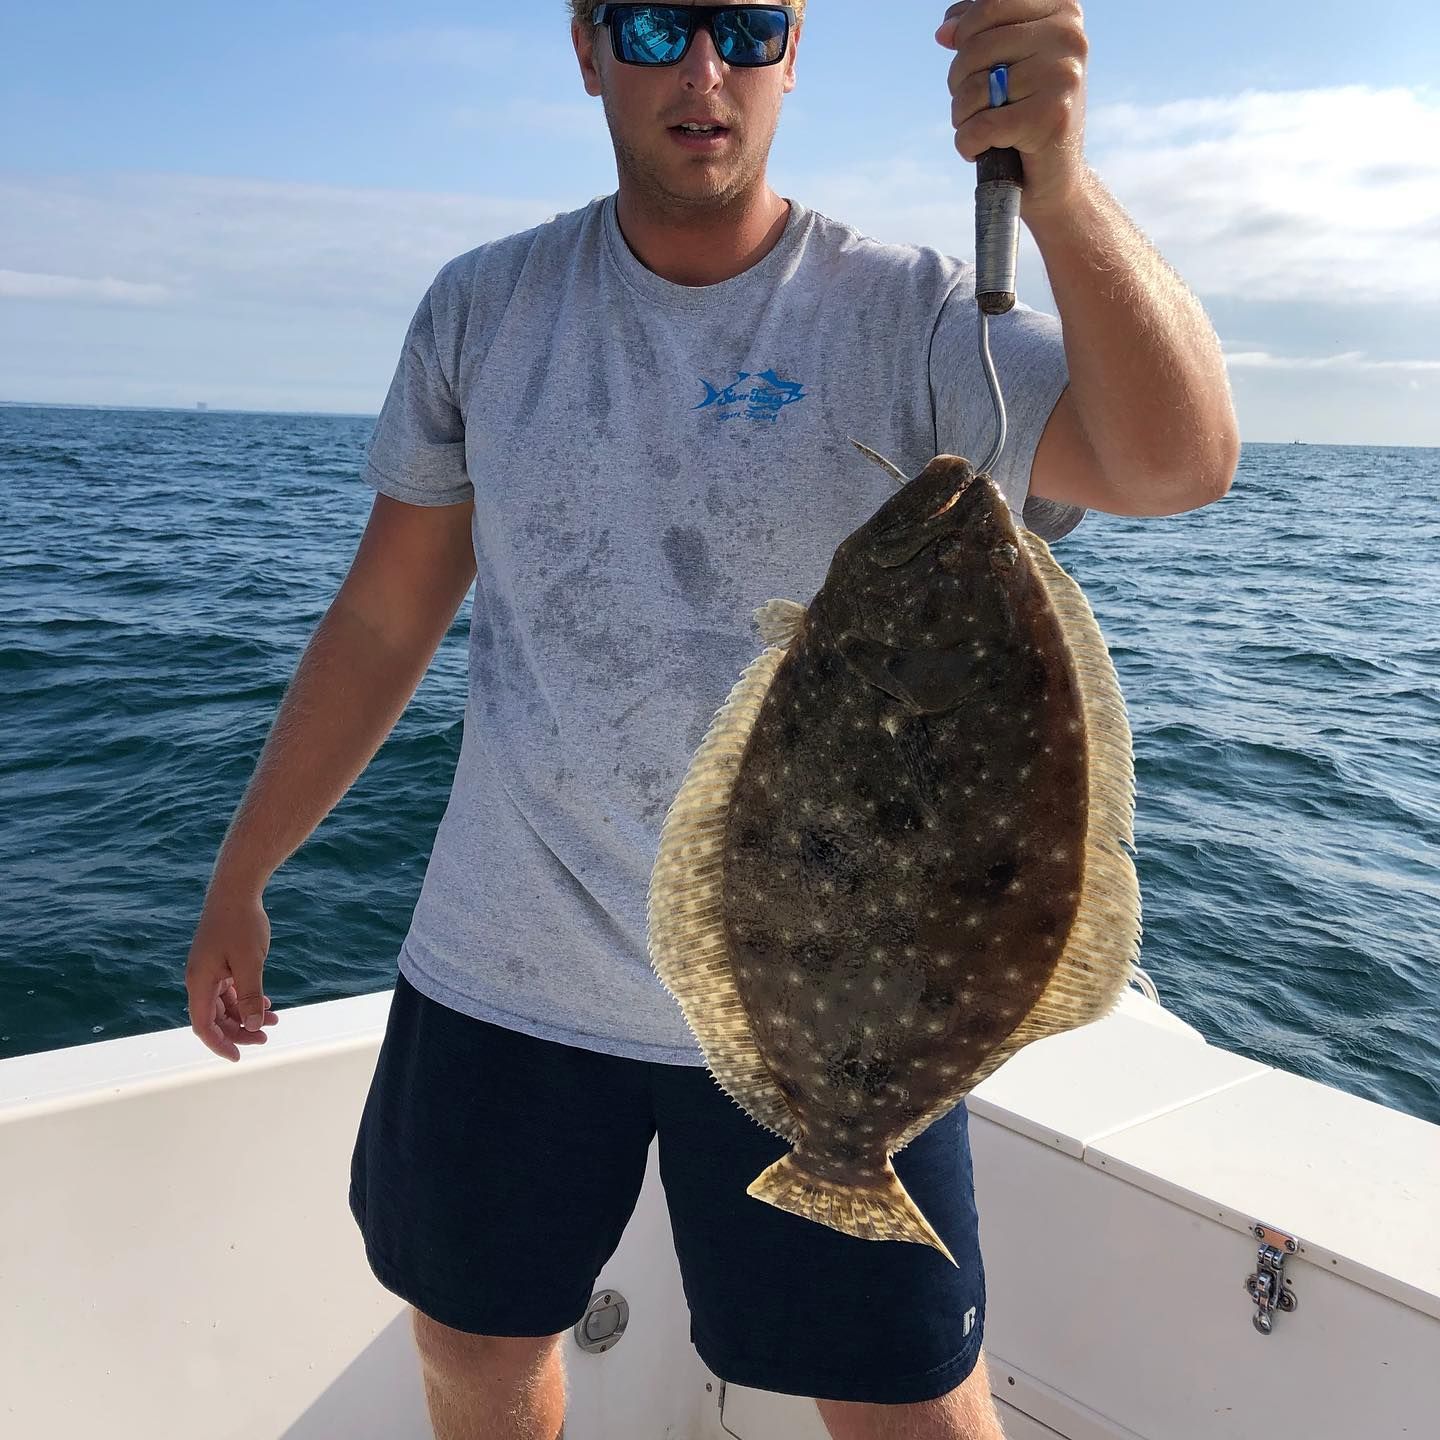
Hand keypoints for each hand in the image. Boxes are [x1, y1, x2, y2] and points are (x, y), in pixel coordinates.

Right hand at [186, 889, 278, 1061]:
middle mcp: (200, 979)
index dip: (220, 1044)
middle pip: (215, 1018)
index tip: (239, 1056)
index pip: (203, 1026)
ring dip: (246, 1015)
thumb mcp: (249, 962)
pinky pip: (230, 990)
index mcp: (200, 982)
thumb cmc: (241, 924)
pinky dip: (246, 999)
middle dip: (239, 1031)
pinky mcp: (220, 962)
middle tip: (266, 1037)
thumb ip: (250, 995)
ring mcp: (209, 971)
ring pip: (224, 1005)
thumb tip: (252, 1025)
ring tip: (274, 1021)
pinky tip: (267, 1002)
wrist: (236, 891)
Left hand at [935, 0, 1089, 218]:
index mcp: (1062, 11)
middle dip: (959, 80)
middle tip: (974, 104)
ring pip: (974, 87)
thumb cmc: (1026, 116)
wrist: (1054, 179)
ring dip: (962, 116)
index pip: (989, 3)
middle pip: (974, 45)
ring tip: (981, 127)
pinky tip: (980, 150)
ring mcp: (1062, 75)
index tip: (964, 53)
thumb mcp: (1008, 64)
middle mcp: (1068, 36)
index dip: (965, 31)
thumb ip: (981, 34)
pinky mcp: (1049, 117)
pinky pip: (979, 125)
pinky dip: (967, 144)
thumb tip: (945, 31)